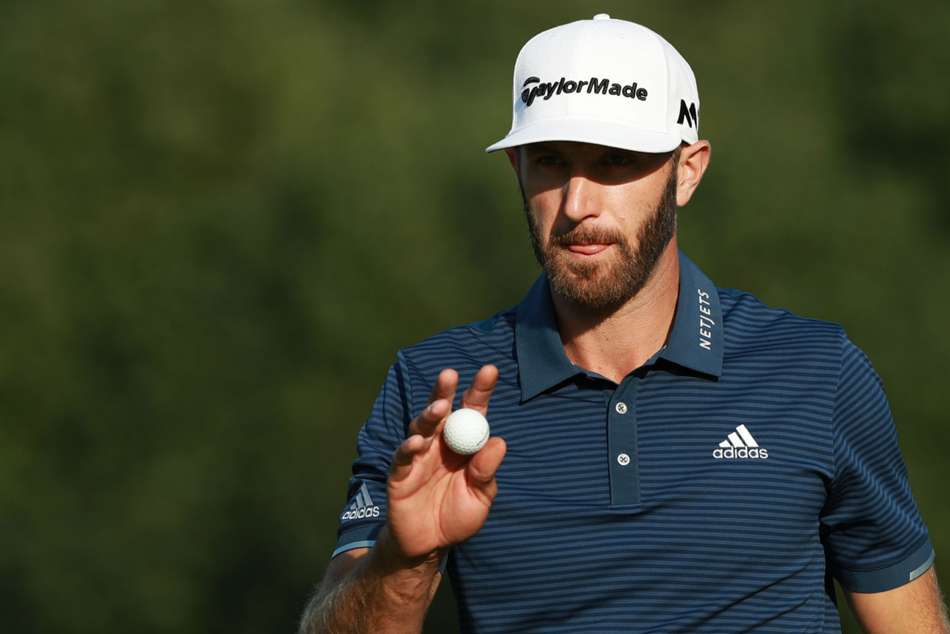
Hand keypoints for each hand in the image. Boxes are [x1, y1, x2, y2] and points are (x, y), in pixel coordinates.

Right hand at [384, 365, 506, 562]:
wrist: (428, 545)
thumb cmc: (457, 516)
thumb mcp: (480, 497)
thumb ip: (487, 472)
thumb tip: (498, 443)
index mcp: (463, 445)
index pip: (472, 412)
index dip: (479, 390)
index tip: (490, 370)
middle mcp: (439, 443)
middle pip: (441, 411)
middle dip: (444, 391)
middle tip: (450, 374)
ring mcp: (418, 456)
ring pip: (421, 428)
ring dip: (428, 416)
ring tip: (439, 408)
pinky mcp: (400, 474)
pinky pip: (403, 457)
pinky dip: (409, 448)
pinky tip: (417, 443)